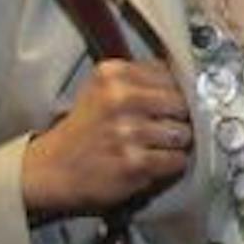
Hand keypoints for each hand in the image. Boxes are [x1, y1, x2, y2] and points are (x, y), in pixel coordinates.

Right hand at [21, 59, 190, 217]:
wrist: (51, 170)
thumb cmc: (86, 129)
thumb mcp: (103, 90)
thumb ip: (141, 79)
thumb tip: (192, 80)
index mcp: (112, 73)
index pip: (171, 75)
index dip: (173, 93)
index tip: (162, 106)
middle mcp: (120, 98)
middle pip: (183, 104)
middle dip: (178, 119)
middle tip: (159, 129)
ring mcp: (127, 131)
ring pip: (183, 134)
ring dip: (174, 145)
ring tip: (151, 147)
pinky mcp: (134, 162)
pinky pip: (177, 160)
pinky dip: (169, 165)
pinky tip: (149, 163)